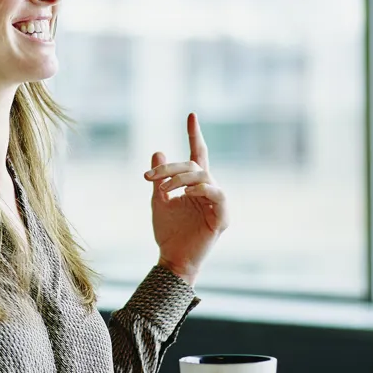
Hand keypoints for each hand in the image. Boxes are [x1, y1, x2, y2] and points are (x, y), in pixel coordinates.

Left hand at [144, 112, 228, 284]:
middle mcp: (208, 190)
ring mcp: (217, 203)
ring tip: (165, 189)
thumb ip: (160, 177)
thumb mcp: (158, 199)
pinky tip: (186, 194)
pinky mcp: (222, 217)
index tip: (191, 114)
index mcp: (195, 184)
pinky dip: (201, 190)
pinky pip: (217, 194)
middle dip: (171, 167)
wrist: (172, 257)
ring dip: (181, 179)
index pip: (198, 154)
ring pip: (204, 177)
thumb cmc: (168, 231)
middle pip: (194, 165)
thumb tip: (158, 150)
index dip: (194, 134)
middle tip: (149, 176)